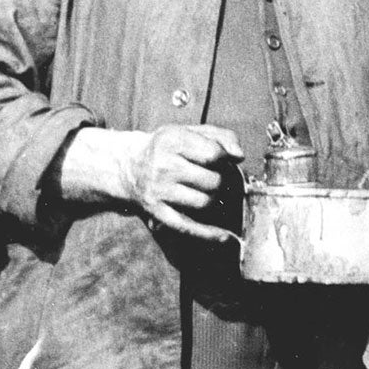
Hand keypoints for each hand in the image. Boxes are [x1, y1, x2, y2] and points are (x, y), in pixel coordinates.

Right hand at [60, 125, 242, 241]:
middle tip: (218, 178)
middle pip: (212, 181)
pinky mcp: (156, 212)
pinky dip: (208, 234)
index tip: (225, 159)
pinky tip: (225, 237)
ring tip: (209, 191)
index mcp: (173, 141)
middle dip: (222, 180)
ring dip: (215, 199)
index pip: (213, 154)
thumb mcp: (191, 131)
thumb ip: (222, 137)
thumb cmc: (170, 148)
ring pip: (204, 202)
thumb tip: (239, 156)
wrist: (130, 166)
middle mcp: (163, 167)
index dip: (226, 158)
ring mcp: (159, 192)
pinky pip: (186, 227)